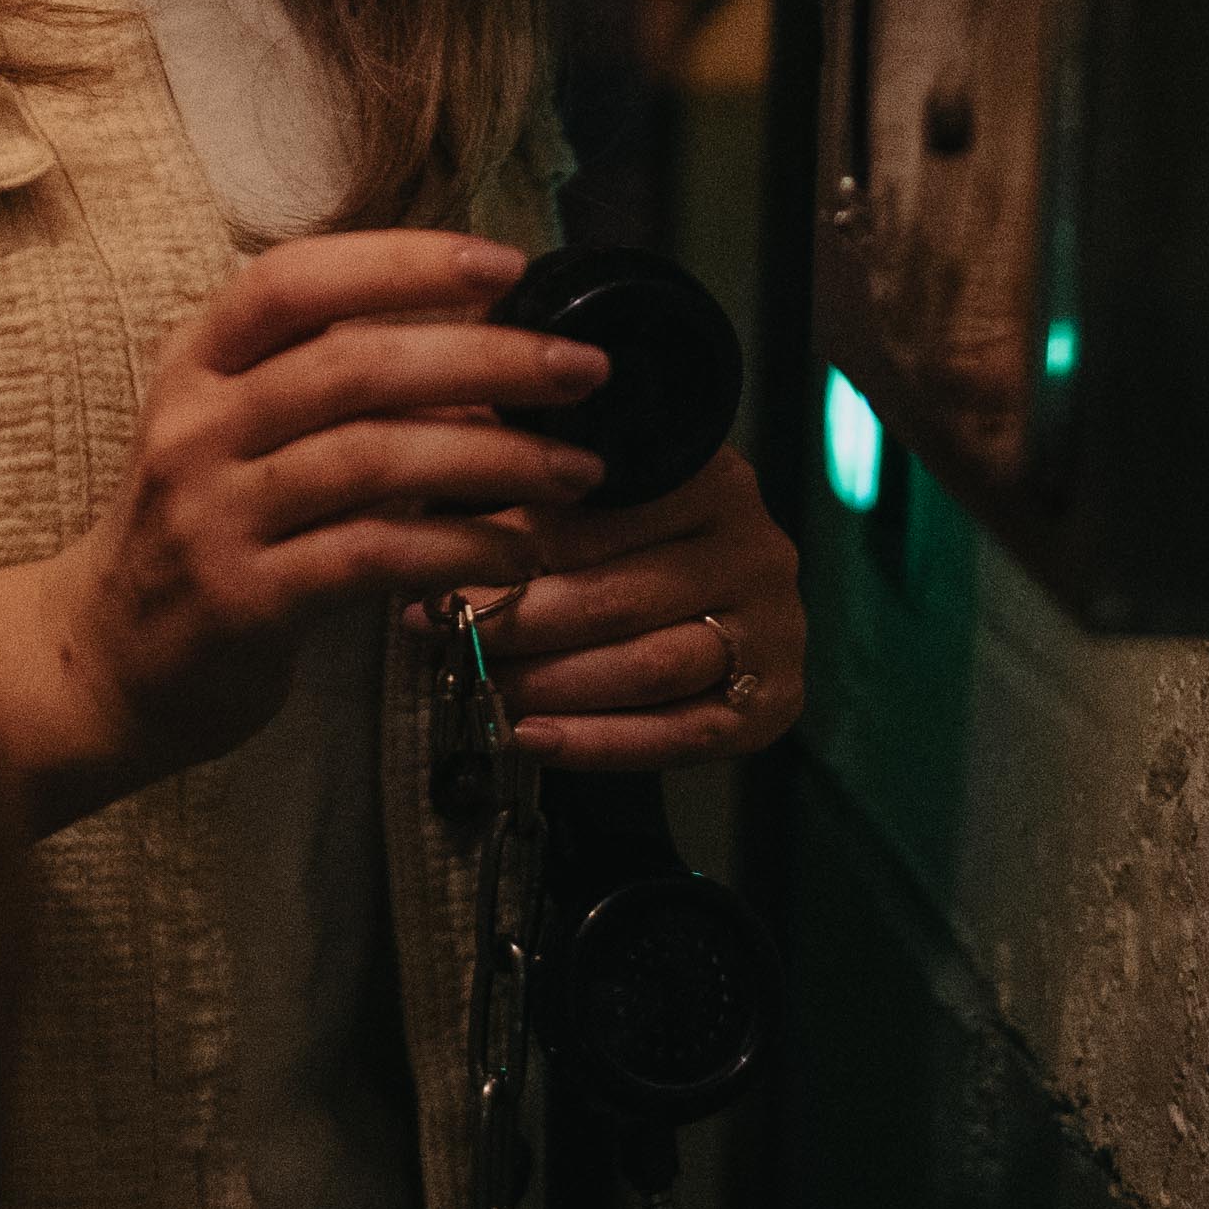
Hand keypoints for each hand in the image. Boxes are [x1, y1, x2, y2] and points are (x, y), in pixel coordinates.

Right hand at [0, 231, 602, 824]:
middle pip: (354, 365)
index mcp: (197, 361)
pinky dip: (459, 548)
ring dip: (494, 459)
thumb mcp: (236, 427)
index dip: (403, 262)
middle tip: (582, 369)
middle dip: (486, 357)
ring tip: (575, 469)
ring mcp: (213, 512)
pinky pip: (373, 557)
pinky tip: (517, 554)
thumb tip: (483, 337)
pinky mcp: (243, 597)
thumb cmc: (202, 526)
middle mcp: (198, 423)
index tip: (506, 264)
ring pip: (374, 459)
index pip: (297, 279)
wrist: (103, 658)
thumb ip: (329, 379)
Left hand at [465, 429, 806, 770]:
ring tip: (481, 685)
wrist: (713, 599)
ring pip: (648, 667)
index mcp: (711, 476)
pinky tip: (530, 737)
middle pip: (617, 597)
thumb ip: (529, 472)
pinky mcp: (775, 703)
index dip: (506, 546)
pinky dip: (598, 742)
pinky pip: (679, 735)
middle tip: (442, 634)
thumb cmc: (625, 535)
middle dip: (517, 622)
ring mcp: (775, 629)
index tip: (432, 569)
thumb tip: (440, 465)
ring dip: (551, 684)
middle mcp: (756, 548)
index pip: (596, 519)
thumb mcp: (589, 486)